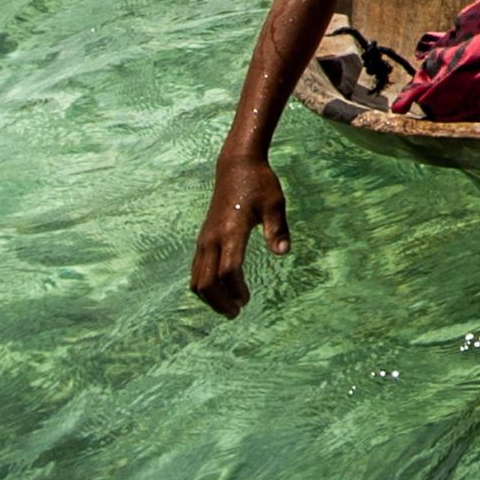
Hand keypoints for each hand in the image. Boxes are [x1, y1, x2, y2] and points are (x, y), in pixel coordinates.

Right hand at [191, 154, 290, 315]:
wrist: (236, 166)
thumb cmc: (259, 184)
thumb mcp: (275, 203)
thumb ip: (277, 229)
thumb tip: (283, 253)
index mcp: (231, 230)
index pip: (228, 269)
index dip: (235, 289)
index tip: (246, 300)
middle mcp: (213, 238)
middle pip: (206, 281)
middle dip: (219, 301)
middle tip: (236, 313)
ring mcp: (205, 239)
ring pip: (196, 278)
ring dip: (210, 297)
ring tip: (228, 307)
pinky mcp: (203, 238)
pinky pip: (196, 269)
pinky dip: (204, 285)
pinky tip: (220, 291)